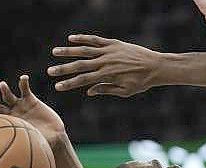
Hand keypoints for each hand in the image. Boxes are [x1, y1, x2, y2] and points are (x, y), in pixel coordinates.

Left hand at [0, 75, 65, 147]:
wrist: (54, 136)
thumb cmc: (43, 144)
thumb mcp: (36, 144)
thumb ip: (29, 146)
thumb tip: (22, 155)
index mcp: (9, 126)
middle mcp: (12, 114)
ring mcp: (20, 106)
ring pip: (9, 96)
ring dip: (4, 90)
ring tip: (2, 85)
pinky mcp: (30, 99)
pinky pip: (25, 89)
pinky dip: (23, 83)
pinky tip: (24, 78)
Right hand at [48, 35, 162, 96]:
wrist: (156, 66)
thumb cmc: (142, 82)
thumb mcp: (125, 91)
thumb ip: (106, 89)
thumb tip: (88, 91)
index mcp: (107, 76)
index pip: (84, 80)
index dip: (69, 83)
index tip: (57, 86)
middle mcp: (106, 62)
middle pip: (80, 65)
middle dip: (64, 69)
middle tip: (49, 71)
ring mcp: (109, 51)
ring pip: (85, 50)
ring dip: (68, 51)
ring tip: (55, 52)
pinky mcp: (114, 44)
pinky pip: (95, 40)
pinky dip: (83, 38)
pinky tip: (71, 38)